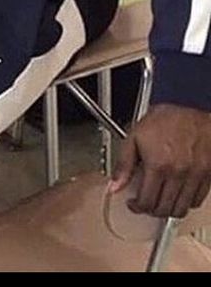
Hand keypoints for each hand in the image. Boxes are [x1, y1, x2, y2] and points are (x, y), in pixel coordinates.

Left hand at [108, 103, 210, 217]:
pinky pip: (197, 201)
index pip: (147, 201)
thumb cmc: (166, 118)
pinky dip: (186, 203)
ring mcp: (194, 177)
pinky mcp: (207, 176)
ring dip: (168, 210)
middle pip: (164, 209)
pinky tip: (176, 193)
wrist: (192, 105)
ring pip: (181, 209)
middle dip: (151, 210)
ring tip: (159, 200)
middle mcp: (178, 174)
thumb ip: (124, 163)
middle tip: (145, 203)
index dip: (137, 207)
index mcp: (158, 165)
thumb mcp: (135, 135)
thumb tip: (114, 185)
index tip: (133, 203)